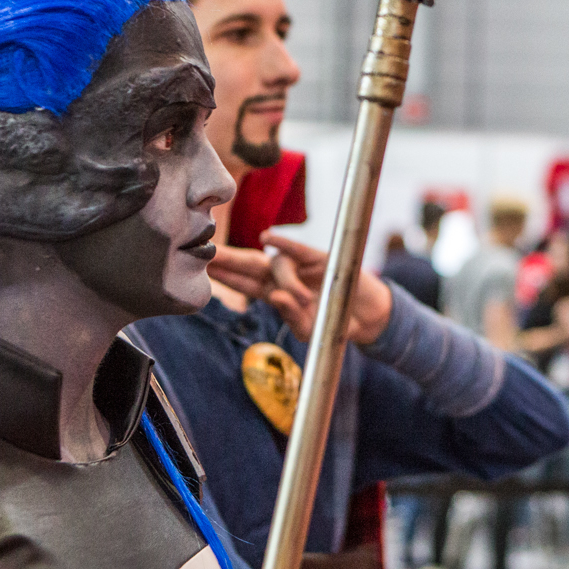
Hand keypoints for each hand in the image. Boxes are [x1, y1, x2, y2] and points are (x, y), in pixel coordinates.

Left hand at [207, 233, 393, 344]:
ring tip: (306, 300)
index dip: (224, 275)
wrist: (368, 316)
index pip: (243, 283)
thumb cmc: (333, 322)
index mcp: (275, 294)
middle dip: (226, 260)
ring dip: (287, 284)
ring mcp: (299, 266)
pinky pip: (297, 249)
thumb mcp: (311, 330)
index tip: (199, 268)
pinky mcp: (319, 258)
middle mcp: (282, 277)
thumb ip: (292, 318)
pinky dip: (282, 243)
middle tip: (203, 252)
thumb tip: (275, 298)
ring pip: (278, 268)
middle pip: (248, 265)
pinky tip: (265, 237)